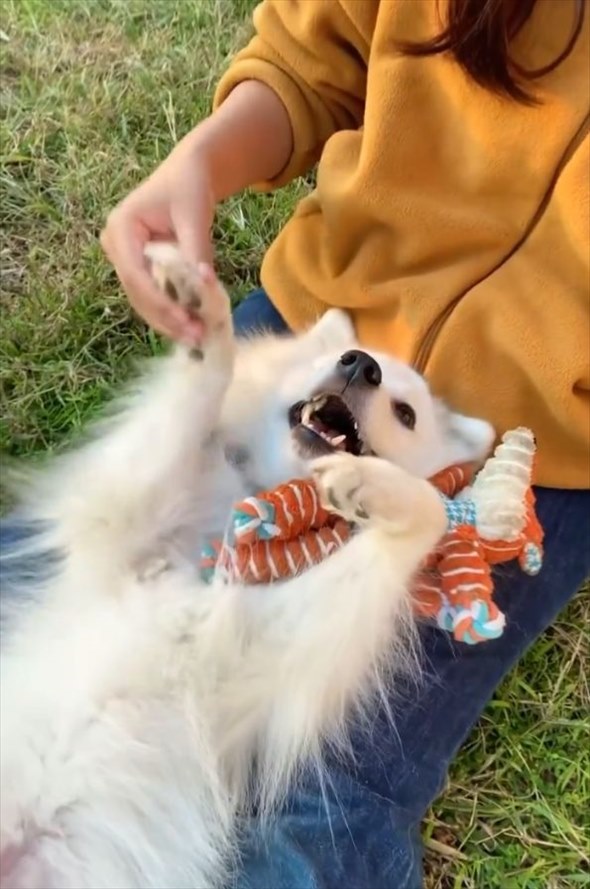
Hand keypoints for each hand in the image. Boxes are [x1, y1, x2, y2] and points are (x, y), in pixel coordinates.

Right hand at [101, 143, 215, 343]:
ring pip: (144, 302)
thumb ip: (196, 248)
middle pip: (137, 294)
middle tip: (196, 336)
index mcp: (121, 228)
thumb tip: (204, 282)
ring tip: (198, 337)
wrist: (189, 175)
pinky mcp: (141, 271)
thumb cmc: (189, 186)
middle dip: (166, 318)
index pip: (135, 275)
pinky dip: (173, 313)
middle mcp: (116, 247)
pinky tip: (193, 327)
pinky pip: (154, 297)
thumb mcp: (193, 214)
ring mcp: (126, 261)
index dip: (159, 301)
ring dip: (169, 322)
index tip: (186, 320)